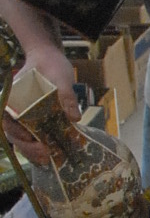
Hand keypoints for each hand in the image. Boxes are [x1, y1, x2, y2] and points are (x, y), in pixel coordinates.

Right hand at [2, 39, 77, 164]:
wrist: (49, 58)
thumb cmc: (50, 64)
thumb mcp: (60, 76)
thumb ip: (65, 95)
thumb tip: (75, 118)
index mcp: (13, 100)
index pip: (7, 121)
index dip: (16, 133)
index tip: (30, 139)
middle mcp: (15, 111)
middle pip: (15, 135)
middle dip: (28, 148)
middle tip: (45, 155)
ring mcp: (25, 118)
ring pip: (23, 140)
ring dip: (34, 152)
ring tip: (49, 160)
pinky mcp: (36, 122)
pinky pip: (35, 137)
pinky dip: (41, 148)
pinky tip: (53, 155)